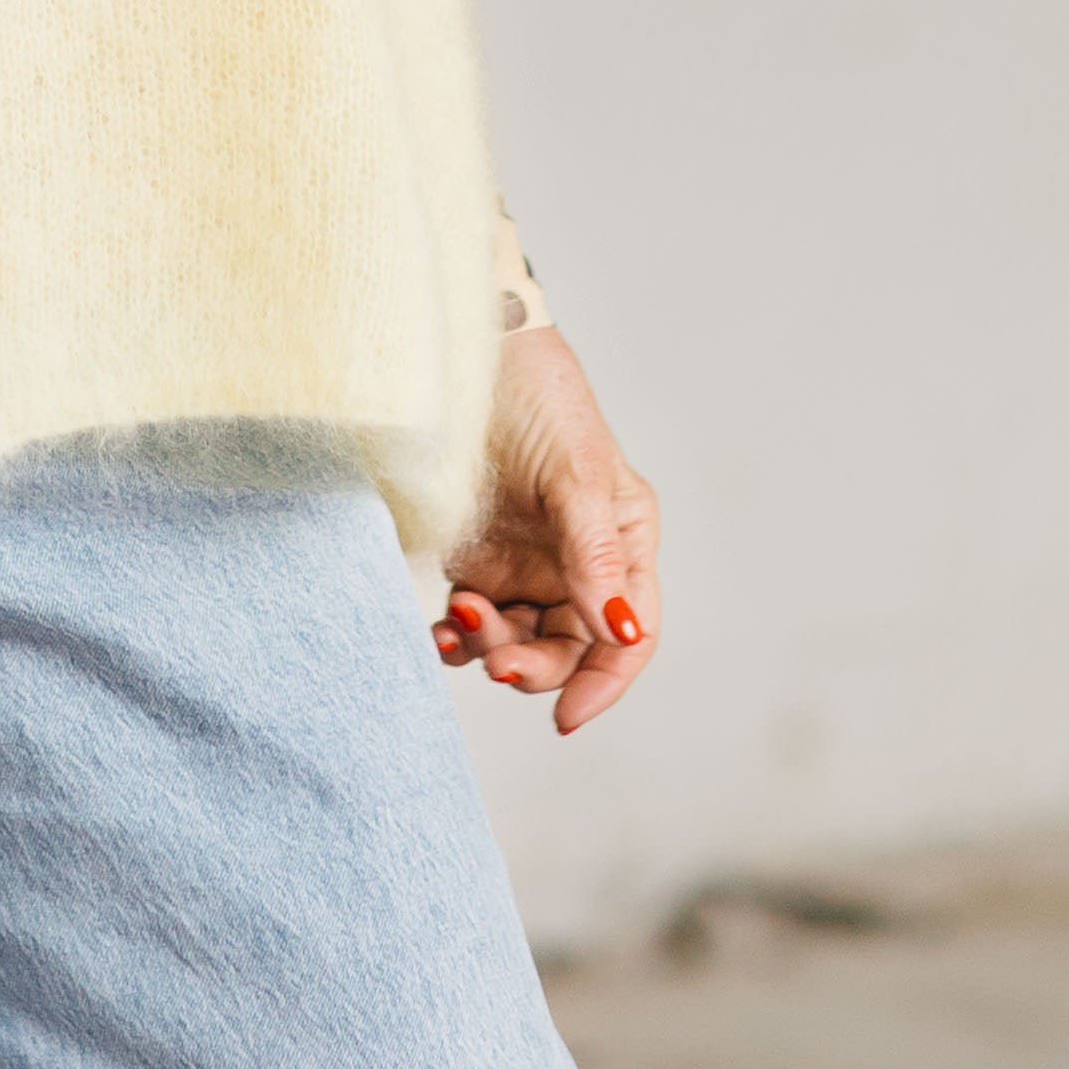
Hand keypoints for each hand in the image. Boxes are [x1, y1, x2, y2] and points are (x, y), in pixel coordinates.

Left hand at [436, 324, 661, 737]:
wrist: (461, 353)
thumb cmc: (537, 396)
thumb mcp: (575, 472)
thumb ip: (594, 554)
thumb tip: (618, 635)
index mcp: (624, 542)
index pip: (630, 633)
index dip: (605, 682)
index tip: (567, 716)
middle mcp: (581, 562)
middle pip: (570, 648)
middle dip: (535, 666)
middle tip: (496, 660)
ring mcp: (527, 564)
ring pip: (519, 641)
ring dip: (491, 648)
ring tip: (460, 617)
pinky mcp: (478, 558)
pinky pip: (472, 621)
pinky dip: (457, 636)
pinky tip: (438, 630)